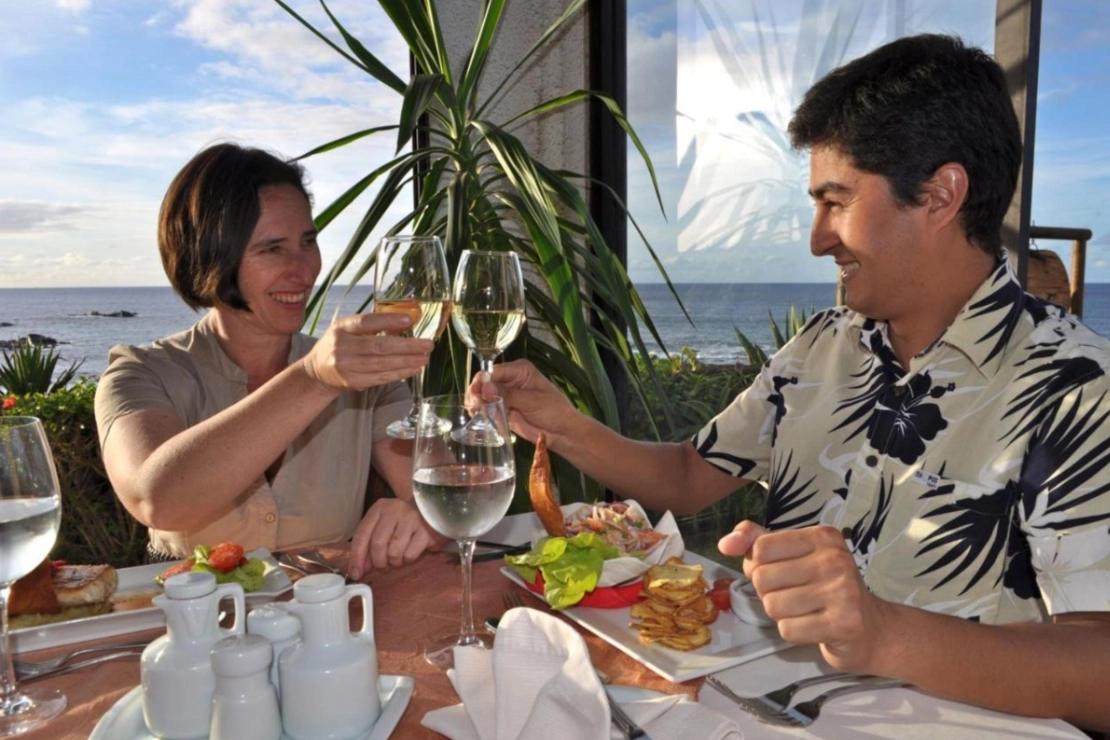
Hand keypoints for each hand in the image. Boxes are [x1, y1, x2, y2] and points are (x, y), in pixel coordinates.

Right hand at [302, 313, 432, 393]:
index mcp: (341, 328)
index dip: (388, 321)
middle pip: (379, 346)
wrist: (317, 371)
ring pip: (382, 364)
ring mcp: (347, 367)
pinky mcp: (353, 382)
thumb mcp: (347, 328)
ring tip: (425, 357)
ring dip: (407, 361)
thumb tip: (406, 320)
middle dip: (407, 346)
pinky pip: (381, 378)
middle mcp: (342, 347)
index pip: (366, 322)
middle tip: (428, 344)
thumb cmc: (338, 344)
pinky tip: (413, 368)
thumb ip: (371, 325)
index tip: (409, 320)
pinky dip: (399, 373)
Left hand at [347, 498, 446, 576]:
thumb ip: (369, 546)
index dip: (357, 557)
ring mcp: (412, 518)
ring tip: (399, 557)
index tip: (356, 573)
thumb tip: (358, 570)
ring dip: (394, 562)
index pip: (362, 534)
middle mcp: (395, 510)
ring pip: (394, 552)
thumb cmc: (403, 523)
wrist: (433, 512)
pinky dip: (408, 559)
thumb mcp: (383, 528)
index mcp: (380, 508)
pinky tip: (411, 551)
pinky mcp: (426, 530)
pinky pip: (409, 555)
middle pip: (377, 544)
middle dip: (378, 562)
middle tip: (383, 567)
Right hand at [467, 359, 576, 443]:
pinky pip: (485, 409)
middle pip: (484, 382)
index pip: (494, 371)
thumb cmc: (554, 411)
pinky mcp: (501, 410)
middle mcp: (509, 379)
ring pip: (481, 395)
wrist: (562, 433)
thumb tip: (485, 387)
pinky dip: (480, 413)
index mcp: (519, 370)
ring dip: (476, 403)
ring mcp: (503, 395)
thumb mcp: (533, 401)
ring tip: (477, 412)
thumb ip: (508, 395)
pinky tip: (479, 417)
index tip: (476, 392)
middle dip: (476, 393)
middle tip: (475, 405)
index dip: (482, 381)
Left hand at [719, 520, 895, 673]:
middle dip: (768, 592)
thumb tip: (725, 543)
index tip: (779, 572)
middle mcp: (835, 559)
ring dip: (781, 614)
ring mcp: (842, 592)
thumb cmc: (827, 588)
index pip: (761, 547)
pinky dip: (793, 632)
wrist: (873, 630)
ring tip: (805, 611)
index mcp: (823, 537)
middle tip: (795, 595)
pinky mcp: (842, 624)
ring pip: (772, 605)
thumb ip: (758, 542)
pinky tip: (814, 626)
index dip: (757, 565)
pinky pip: (787, 630)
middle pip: (762, 577)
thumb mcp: (796, 555)